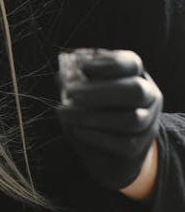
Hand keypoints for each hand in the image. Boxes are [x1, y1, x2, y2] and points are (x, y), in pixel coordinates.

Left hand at [57, 48, 161, 190]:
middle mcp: (148, 96)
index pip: (132, 64)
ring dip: (93, 116)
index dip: (109, 64)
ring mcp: (148, 123)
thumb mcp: (82, 88)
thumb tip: (63, 76)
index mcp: (135, 74)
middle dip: (101, 91)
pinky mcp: (140, 147)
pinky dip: (97, 136)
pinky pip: (125, 143)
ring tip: (65, 113)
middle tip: (71, 93)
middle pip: (135, 91)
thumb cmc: (91, 106)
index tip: (83, 67)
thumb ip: (74, 80)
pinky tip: (77, 130)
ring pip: (131, 119)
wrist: (105, 146)